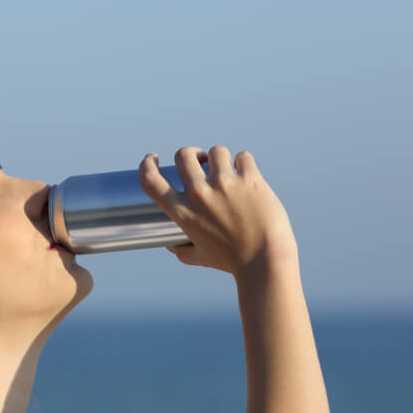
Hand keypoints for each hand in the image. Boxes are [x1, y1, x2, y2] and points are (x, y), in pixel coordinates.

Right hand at [138, 146, 297, 275]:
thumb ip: (181, 251)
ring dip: (219, 158)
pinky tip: (246, 175)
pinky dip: (243, 163)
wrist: (266, 261)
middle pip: (183, 155)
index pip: (151, 180)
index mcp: (183, 212)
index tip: (154, 159)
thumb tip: (170, 245)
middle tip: (200, 161)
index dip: (147, 164)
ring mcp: (225, 184)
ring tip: (227, 169)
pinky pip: (242, 156)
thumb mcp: (200, 257)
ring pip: (215, 151)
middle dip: (191, 154)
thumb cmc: (233, 261)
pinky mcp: (249, 179)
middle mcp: (200, 194)